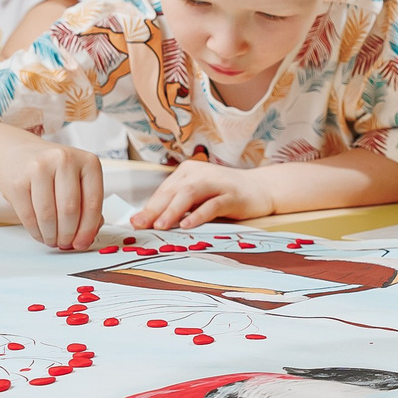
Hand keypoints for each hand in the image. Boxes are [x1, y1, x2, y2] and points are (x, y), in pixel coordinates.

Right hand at [0, 134, 105, 249]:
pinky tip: (41, 234)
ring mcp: (39, 168)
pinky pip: (29, 216)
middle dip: (68, 235)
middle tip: (65, 244)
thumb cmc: (53, 171)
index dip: (88, 229)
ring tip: (53, 240)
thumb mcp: (77, 179)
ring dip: (51, 236)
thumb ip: (88, 205)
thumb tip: (86, 237)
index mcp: (88, 162)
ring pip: (49, 216)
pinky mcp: (18, 181)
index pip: (93, 203)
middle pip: (70, 211)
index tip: (83, 243)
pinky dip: (36, 231)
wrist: (18, 152)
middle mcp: (64, 160)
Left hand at [132, 162, 276, 229]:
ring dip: (173, 210)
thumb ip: (176, 205)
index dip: (149, 207)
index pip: (164, 191)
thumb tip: (147, 220)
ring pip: (189, 194)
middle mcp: (200, 173)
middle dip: (155, 209)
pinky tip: (188, 224)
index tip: (136, 222)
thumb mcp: (198, 197)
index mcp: (188, 171)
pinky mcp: (232, 195)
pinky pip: (212, 204)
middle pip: (173, 191)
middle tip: (141, 225)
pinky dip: (198, 215)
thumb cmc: (225, 195)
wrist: (261, 189)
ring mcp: (217, 183)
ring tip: (161, 226)